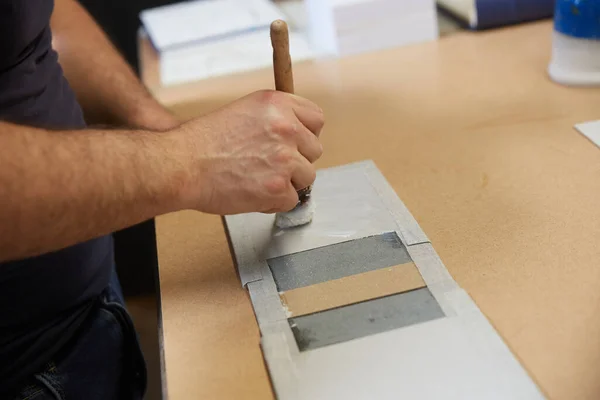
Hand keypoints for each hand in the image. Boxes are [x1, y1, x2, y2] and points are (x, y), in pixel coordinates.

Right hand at [174, 90, 323, 214]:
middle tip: (267, 164)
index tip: (294, 143)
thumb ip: (275, 119)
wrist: (182, 165)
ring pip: (307, 177)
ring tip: (257, 178)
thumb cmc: (203, 142)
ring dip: (286, 182)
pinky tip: (251, 192)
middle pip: (314, 150)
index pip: (316, 119)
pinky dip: (273, 202)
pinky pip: (290, 200)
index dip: (305, 134)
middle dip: (296, 160)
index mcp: (278, 104)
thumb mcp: (244, 111)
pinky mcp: (278, 188)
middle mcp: (286, 128)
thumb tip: (298, 136)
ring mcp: (284, 159)